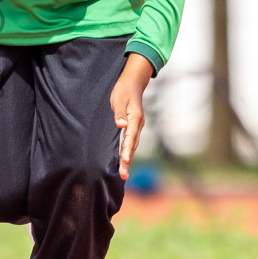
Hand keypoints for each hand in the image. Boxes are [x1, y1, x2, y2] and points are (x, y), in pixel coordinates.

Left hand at [111, 53, 154, 179]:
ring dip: (128, 160)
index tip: (124, 159)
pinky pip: (131, 144)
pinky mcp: (133, 129)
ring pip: (132, 147)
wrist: (132, 83)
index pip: (130, 136)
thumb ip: (119, 113)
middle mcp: (138, 125)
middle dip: (128, 161)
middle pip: (133, 145)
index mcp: (135, 118)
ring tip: (123, 174)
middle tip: (123, 175)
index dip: (127, 148)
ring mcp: (137, 128)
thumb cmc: (124, 90)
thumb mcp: (119, 99)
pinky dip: (128, 154)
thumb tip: (121, 125)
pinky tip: (124, 163)